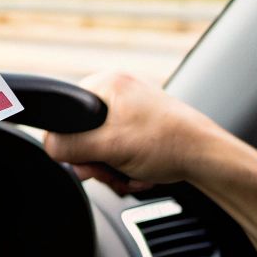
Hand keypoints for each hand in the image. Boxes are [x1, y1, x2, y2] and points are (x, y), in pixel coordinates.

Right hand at [43, 70, 228, 192]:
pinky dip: (126, 166)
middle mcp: (119, 90)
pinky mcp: (144, 125)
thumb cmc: (168, 143)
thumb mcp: (109, 147)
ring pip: (102, 145)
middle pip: (84, 133)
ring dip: (113, 168)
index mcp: (108, 82)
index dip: (73, 141)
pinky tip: (140, 174)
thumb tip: (49, 148)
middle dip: (98, 161)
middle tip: (113, 170)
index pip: (66, 111)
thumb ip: (71, 147)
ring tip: (132, 173)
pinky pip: (119, 148)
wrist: (207, 157)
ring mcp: (133, 108)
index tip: (88, 159)